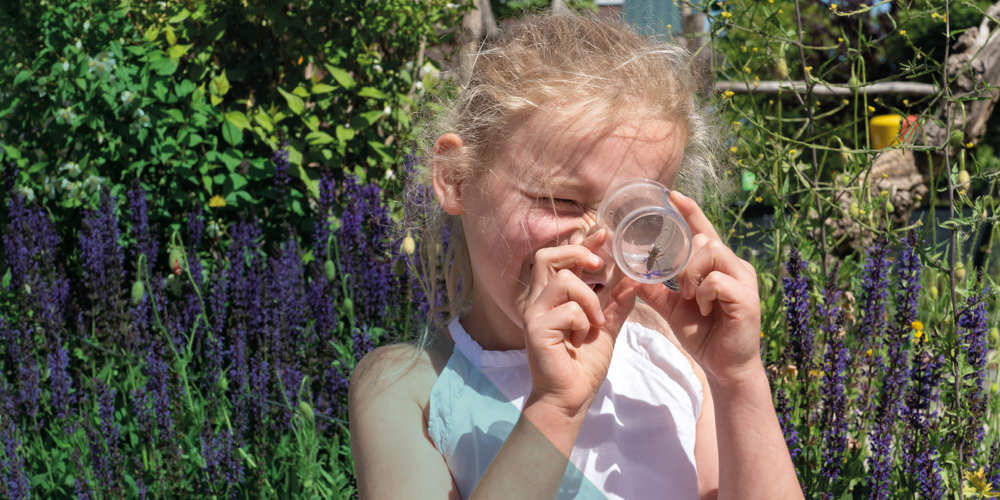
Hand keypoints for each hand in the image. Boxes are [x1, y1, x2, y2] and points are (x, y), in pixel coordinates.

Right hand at [520, 230, 637, 418]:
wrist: (570, 398)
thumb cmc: (583, 364)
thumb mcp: (606, 327)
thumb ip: (617, 302)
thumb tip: (635, 278)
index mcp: (553, 297)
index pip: (562, 258)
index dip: (582, 243)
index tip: (605, 233)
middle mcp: (539, 300)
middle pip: (548, 256)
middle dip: (577, 254)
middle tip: (600, 267)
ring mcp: (535, 313)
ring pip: (564, 281)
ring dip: (589, 300)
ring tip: (594, 325)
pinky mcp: (536, 328)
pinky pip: (568, 310)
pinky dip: (583, 324)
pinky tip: (580, 342)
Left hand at [635, 191, 761, 385]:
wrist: (724, 366)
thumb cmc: (702, 334)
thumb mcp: (671, 308)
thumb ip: (655, 288)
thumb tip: (630, 273)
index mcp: (717, 265)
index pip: (702, 230)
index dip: (689, 211)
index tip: (672, 195)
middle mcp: (734, 266)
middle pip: (704, 239)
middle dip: (683, 258)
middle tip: (678, 285)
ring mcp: (743, 280)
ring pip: (711, 251)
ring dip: (691, 273)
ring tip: (689, 296)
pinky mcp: (747, 298)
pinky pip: (717, 280)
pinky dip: (703, 292)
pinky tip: (703, 307)